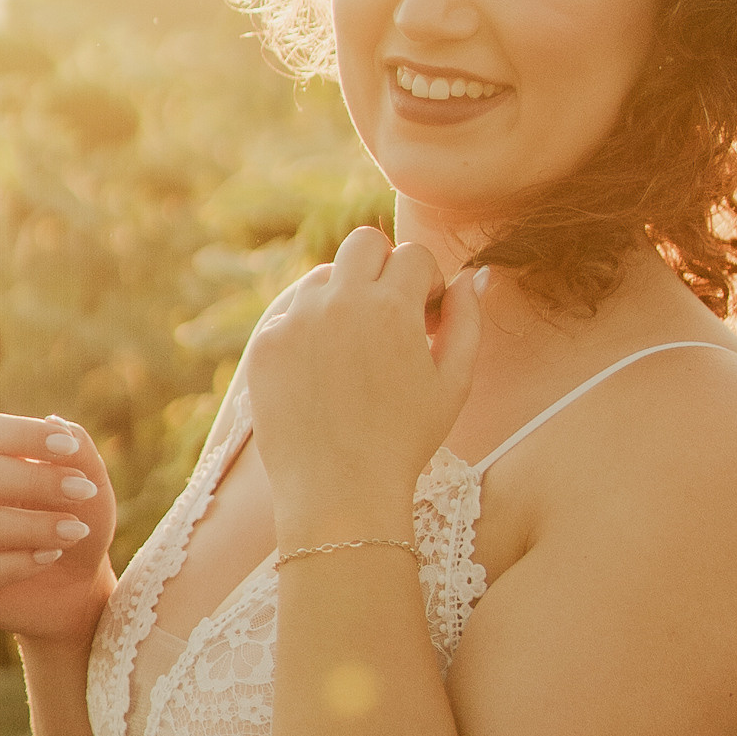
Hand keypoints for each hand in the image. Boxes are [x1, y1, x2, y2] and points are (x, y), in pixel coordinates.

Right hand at [0, 415, 117, 641]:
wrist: (80, 584)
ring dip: (28, 526)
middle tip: (81, 491)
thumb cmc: (78, 523)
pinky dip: (15, 564)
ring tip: (75, 532)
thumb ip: (81, 453)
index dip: (26, 436)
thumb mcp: (92, 487)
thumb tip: (55, 422)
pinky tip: (51, 557)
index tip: (70, 450)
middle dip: (30, 480)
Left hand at [246, 230, 484, 542]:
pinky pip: (291, 314)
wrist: (339, 493)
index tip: (426, 317)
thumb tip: (470, 278)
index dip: (427, 283)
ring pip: (324, 276)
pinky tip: (324, 375)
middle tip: (391, 314)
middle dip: (384, 268)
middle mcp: (339, 302)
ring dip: (344, 297)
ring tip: (357, 350)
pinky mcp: (266, 345)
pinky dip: (310, 332)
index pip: (413, 255)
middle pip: (364, 243)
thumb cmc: (405, 442)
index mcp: (391, 307)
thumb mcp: (454, 384)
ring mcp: (295, 321)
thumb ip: (467, 321)